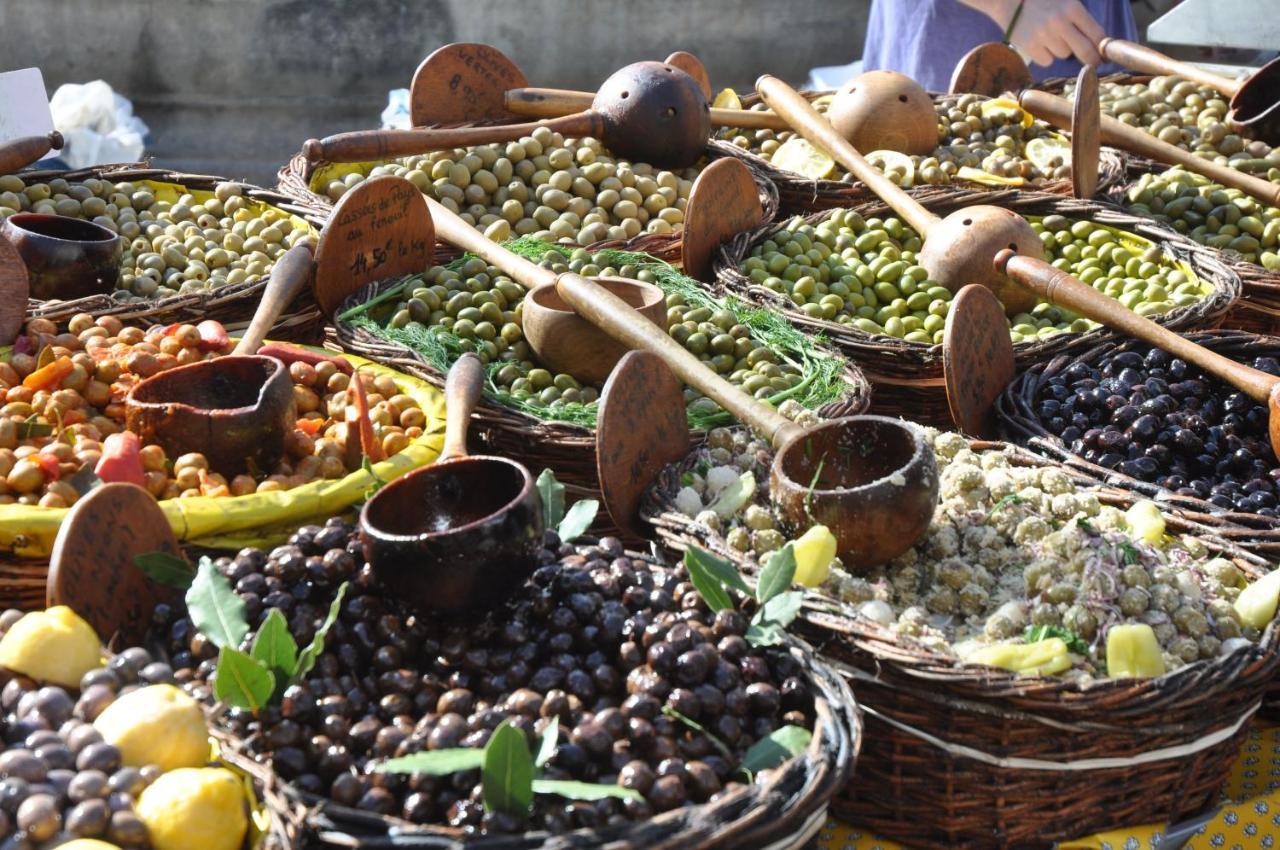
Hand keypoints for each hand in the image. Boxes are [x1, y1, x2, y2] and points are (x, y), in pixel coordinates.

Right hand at [963, 0, 1104, 66]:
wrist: (1008, 0)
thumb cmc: (1040, 0)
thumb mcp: (1064, 0)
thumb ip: (1079, 17)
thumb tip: (1096, 41)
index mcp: (1072, 8)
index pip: (1096, 33)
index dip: (1102, 46)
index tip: (1103, 53)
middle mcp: (1060, 22)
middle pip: (1085, 50)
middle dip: (1092, 59)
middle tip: (1094, 63)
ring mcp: (1044, 35)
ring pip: (1064, 54)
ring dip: (1061, 49)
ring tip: (1051, 37)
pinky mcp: (1030, 46)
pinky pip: (1047, 60)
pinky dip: (1045, 55)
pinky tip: (1039, 43)